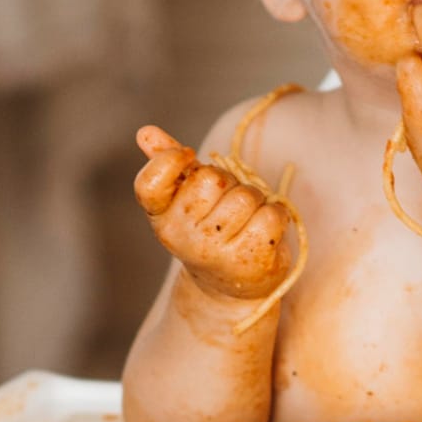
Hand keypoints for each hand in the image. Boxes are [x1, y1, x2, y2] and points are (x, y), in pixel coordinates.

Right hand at [134, 126, 291, 300]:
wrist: (230, 289)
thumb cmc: (210, 232)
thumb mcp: (185, 200)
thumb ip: (167, 166)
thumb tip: (145, 132)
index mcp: (160, 217)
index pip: (150, 181)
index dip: (171, 159)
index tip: (189, 158)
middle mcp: (180, 236)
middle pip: (212, 178)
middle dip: (228, 182)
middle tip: (228, 203)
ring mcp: (213, 250)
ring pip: (245, 196)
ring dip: (256, 200)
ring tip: (247, 220)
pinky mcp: (247, 260)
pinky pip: (271, 215)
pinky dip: (276, 216)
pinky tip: (264, 231)